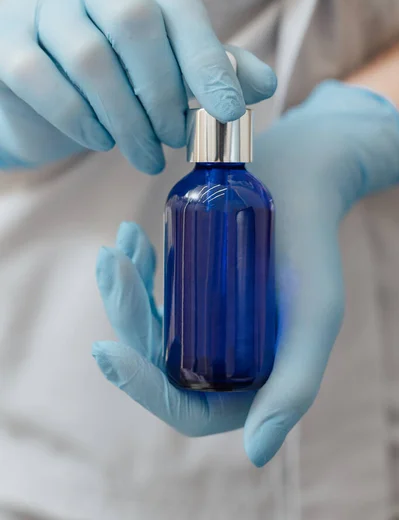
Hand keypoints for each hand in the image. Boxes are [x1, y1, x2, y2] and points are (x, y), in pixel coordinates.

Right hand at [0, 0, 275, 169]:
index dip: (207, 62)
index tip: (229, 112)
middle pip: (134, 21)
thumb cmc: (112, 73)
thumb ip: (212, 67)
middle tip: (176, 139)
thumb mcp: (166, 63)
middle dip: (164, 93)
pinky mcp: (3, 40)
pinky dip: (79, 120)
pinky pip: (42, 81)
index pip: (178, 6)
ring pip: (89, 58)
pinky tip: (100, 140)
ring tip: (146, 153)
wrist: (38, 92)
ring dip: (127, 119)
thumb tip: (264, 84)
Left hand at [92, 80, 398, 465]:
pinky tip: (129, 239)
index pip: (188, 407)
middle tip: (111, 267)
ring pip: (149, 325)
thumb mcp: (313, 318)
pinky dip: (135, 269)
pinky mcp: (194, 285)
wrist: (302, 182)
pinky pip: (153, 292)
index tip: (108, 350)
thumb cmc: (312, 247)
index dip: (143, 389)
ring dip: (122, 292)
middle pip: (158, 360)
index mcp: (251, 379)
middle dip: (127, 319)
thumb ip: (293, 386)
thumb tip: (254, 454)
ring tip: (116, 249)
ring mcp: (206, 320)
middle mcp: (224, 356)